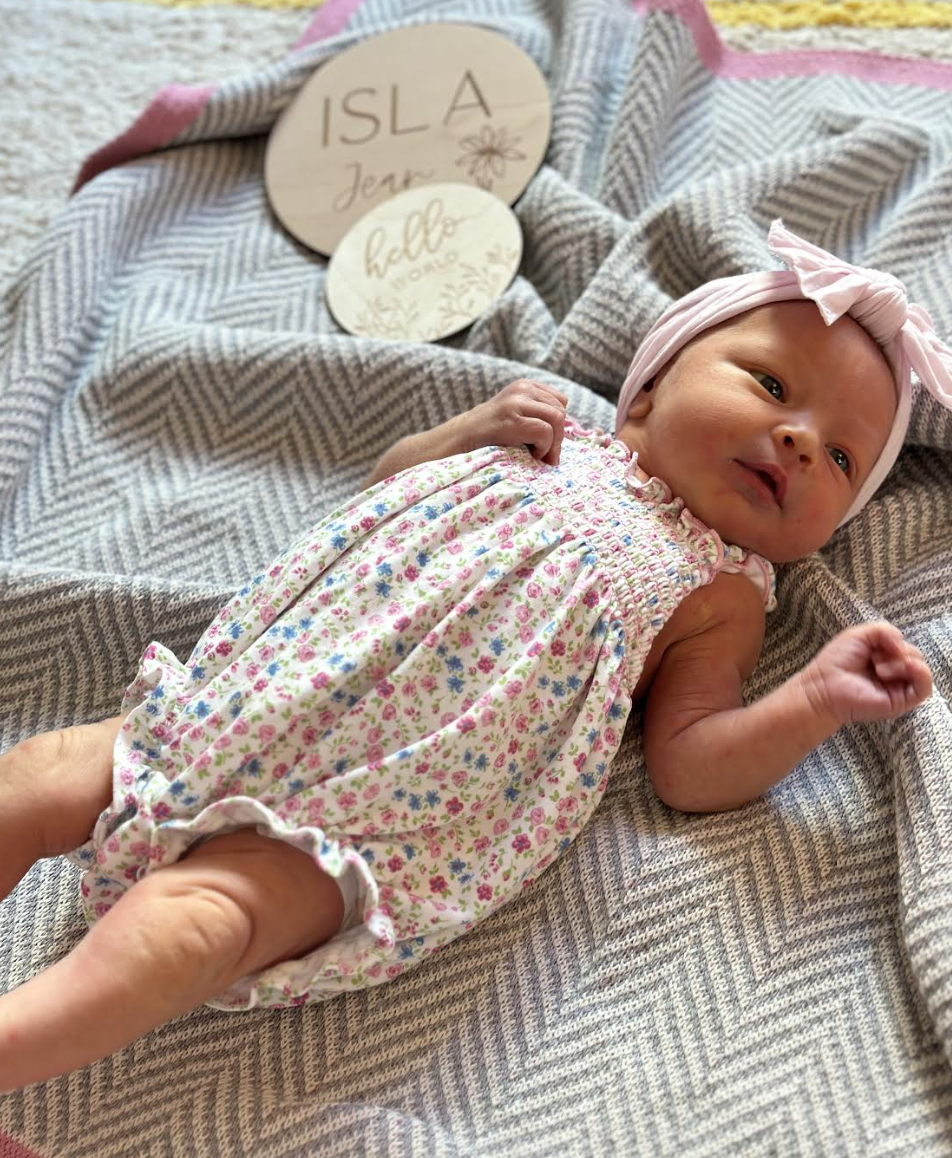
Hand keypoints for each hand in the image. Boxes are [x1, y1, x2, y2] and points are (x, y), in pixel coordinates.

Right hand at [460, 380, 568, 464]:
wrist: (460, 440)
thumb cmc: (492, 435)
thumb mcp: (517, 416)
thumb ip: (539, 416)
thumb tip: (567, 432)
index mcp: (525, 386)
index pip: (560, 401)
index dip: (558, 424)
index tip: (546, 442)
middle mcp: (523, 389)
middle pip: (561, 411)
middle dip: (558, 437)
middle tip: (546, 456)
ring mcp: (517, 402)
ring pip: (557, 419)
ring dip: (553, 443)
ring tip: (539, 456)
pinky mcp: (513, 420)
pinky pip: (545, 432)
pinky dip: (543, 448)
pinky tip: (531, 455)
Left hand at [798, 621, 932, 727]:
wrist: (825, 686)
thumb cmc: (838, 660)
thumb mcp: (862, 634)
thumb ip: (886, 631)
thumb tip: (903, 645)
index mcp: (885, 658)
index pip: (905, 644)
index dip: (894, 640)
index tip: (873, 646)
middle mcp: (894, 673)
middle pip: (915, 655)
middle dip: (897, 651)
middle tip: (873, 659)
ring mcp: (899, 688)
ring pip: (921, 669)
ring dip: (903, 661)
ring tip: (879, 668)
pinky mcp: (901, 701)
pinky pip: (925, 687)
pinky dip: (920, 673)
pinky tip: (904, 667)